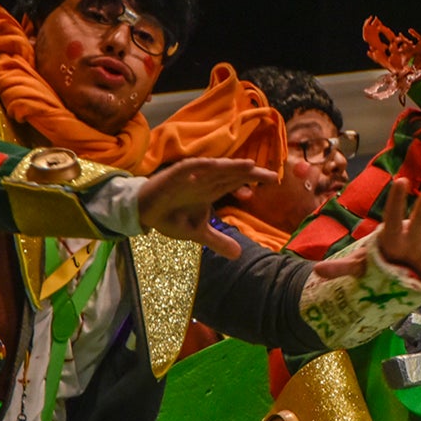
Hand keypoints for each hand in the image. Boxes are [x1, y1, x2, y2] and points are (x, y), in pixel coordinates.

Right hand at [137, 158, 277, 256]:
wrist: (145, 212)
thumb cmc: (172, 216)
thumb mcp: (198, 232)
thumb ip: (218, 241)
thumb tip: (238, 255)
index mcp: (212, 190)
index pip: (236, 182)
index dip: (254, 179)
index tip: (275, 180)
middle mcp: (204, 180)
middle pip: (231, 173)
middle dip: (250, 173)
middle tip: (271, 174)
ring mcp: (190, 176)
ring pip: (214, 168)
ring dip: (230, 166)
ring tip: (249, 165)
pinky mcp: (173, 175)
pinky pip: (188, 169)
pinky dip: (199, 168)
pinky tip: (213, 166)